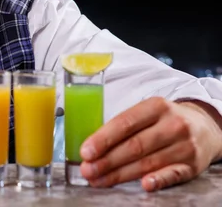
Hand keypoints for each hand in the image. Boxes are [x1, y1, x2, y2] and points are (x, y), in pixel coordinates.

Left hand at [79, 97, 221, 191]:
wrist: (204, 128)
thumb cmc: (164, 121)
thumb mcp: (147, 112)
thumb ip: (124, 126)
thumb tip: (92, 146)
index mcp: (156, 106)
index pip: (125, 123)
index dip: (103, 139)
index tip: (86, 152)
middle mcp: (173, 125)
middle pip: (135, 145)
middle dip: (107, 160)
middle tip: (87, 170)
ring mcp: (184, 146)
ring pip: (148, 162)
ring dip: (120, 174)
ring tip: (99, 179)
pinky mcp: (193, 166)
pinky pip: (174, 174)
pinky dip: (158, 180)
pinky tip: (144, 185)